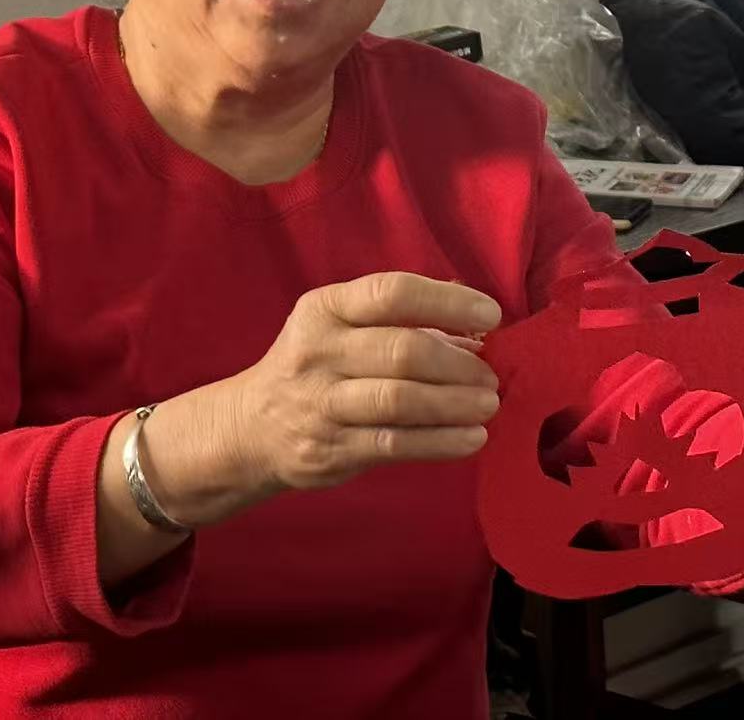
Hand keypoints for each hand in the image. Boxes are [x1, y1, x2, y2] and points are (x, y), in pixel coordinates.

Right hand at [229, 273, 502, 495]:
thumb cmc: (318, 365)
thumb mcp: (341, 325)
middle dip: (457, 363)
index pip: (392, 293)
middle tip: (490, 376)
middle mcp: (319, 351)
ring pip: (400, 400)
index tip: (491, 316)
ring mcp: (321, 403)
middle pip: (402, 350)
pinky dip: (442, 442)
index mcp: (325, 308)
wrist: (252, 427)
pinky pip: (395, 445)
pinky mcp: (329, 449)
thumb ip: (403, 320)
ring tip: (488, 405)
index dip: (447, 302)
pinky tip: (473, 439)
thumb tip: (475, 327)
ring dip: (455, 404)